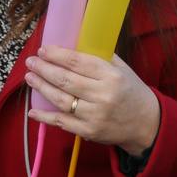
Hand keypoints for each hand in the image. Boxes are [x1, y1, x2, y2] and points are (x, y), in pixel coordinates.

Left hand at [25, 45, 160, 155]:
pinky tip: (32, 110)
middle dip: (44, 69)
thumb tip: (70, 45)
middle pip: (65, 80)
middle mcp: (102, 95)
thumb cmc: (131, 91)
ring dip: (41, 87)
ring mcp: (94, 115)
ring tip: (30, 77)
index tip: (43, 49)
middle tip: (31, 62)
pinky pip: (62, 123)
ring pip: (60, 100)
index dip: (57, 55)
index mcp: (111, 76)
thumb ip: (99, 57)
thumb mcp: (122, 69)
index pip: (78, 62)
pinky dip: (45, 116)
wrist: (146, 124)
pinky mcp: (89, 131)